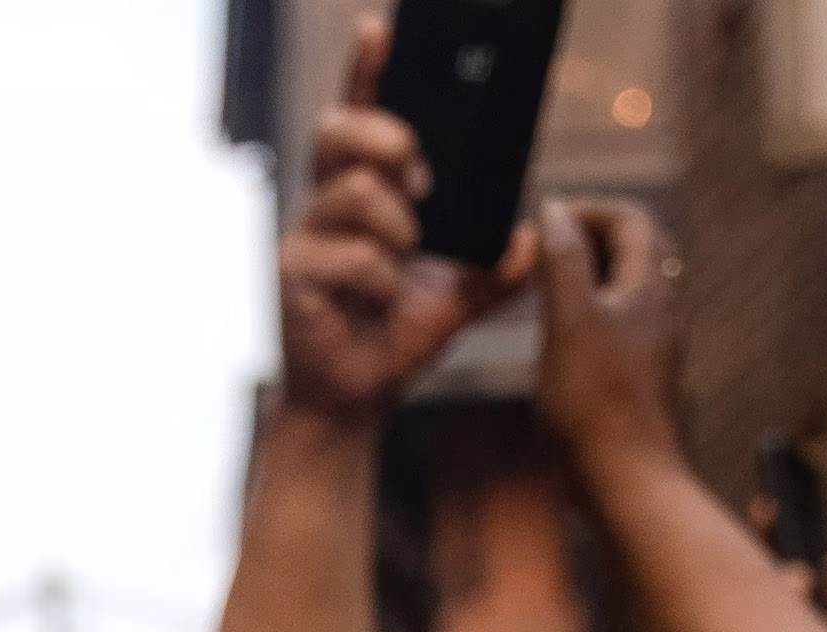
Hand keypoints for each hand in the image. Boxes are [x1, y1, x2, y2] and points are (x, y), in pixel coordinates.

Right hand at [275, 21, 491, 424]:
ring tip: (407, 258)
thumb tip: (533, 236)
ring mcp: (305, 237)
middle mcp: (326, 204)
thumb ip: (496, 267)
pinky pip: (353, 255)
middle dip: (386, 137)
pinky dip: (383, 279)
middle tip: (421, 174)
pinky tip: (381, 301)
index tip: (380, 29)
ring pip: (354, 192)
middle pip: (338, 130)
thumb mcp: (460, 297)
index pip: (361, 116)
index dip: (367, 70)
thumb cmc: (396, 338)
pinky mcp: (293, 276)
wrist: (358, 399)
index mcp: (363, 193)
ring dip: (398, 225)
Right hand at [526, 198, 701, 498]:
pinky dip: (590, 312)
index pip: (632, 218)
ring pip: (627, 287)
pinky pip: (620, 324)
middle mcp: (663, 310)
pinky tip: (559, 337)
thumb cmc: (595, 405)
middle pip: (636, 247)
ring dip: (588, 275)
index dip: (589, 209)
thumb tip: (555, 209)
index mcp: (653, 287)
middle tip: (546, 250)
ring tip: (545, 289)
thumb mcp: (569, 320)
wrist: (624, 483)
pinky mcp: (640, 376)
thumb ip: (562, 259)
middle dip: (590, 237)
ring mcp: (655, 344)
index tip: (547, 222)